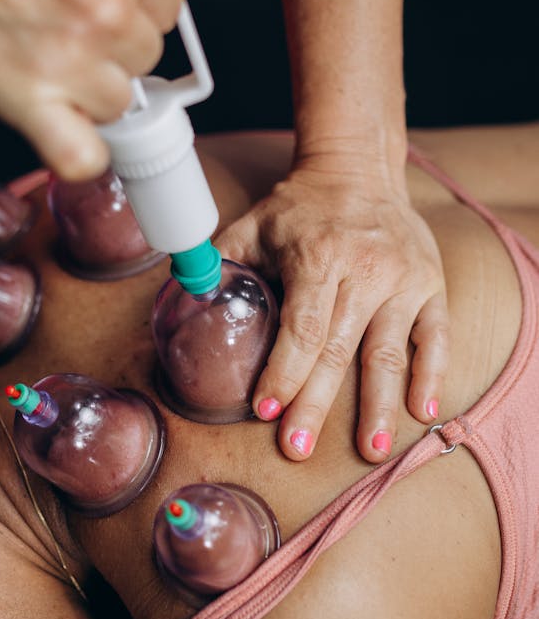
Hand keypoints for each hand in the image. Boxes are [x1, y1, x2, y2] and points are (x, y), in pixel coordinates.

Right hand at [0, 0, 222, 178]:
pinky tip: (68, 126)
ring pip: (118, 102)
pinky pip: (81, 156)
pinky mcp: (28, 98)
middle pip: (145, 57)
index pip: (169, 10)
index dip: (138, 5)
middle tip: (68, 20)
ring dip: (92, 88)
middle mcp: (110, 8)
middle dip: (114, 43)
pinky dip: (81, 153)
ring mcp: (70, 58)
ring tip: (52, 56)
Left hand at [215, 161, 448, 462]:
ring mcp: (404, 280)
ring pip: (390, 351)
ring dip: (378, 405)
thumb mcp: (252, 226)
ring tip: (369, 449)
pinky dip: (432, 375)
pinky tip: (422, 412)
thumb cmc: (298, 208)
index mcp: (319, 256)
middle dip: (317, 403)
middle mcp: (366, 270)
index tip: (265, 408)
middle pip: (339, 349)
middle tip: (299, 447)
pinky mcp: (431, 285)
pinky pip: (436, 336)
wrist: (359, 169)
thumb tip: (183, 299)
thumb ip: (220, 264)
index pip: (302, 326)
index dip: (284, 370)